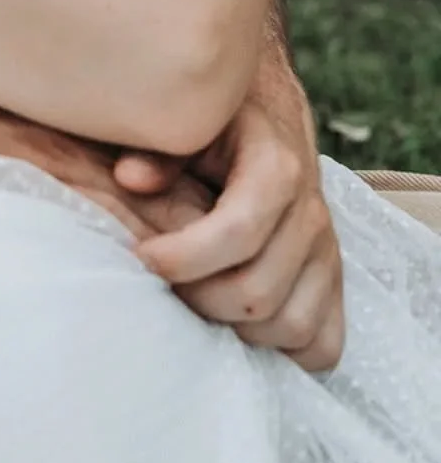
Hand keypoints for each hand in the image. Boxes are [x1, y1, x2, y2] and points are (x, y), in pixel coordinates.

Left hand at [114, 85, 343, 370]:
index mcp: (276, 167)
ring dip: (236, 329)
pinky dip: (283, 351)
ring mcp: (327, 253)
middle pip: (259, 293)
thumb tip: (131, 178)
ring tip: (193, 299)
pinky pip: (323, 345)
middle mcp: (311, 215)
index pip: (238, 233)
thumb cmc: (211, 120)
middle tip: (161, 281)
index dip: (184, 257)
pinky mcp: (332, 281)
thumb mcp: (184, 120)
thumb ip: (158, 150)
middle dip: (199, 298)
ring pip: (293, 327)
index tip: (141, 255)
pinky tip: (238, 326)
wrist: (262, 111)